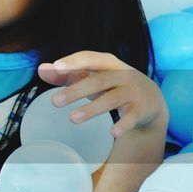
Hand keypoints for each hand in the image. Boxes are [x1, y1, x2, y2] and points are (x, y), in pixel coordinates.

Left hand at [37, 51, 167, 139]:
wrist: (151, 100)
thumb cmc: (113, 85)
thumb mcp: (92, 77)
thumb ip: (67, 74)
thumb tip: (41, 69)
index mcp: (108, 64)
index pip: (90, 58)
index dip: (74, 62)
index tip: (56, 68)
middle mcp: (122, 74)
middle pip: (98, 81)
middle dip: (76, 90)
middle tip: (54, 101)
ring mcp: (133, 92)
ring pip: (112, 99)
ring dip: (92, 109)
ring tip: (72, 119)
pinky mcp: (142, 110)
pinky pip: (132, 117)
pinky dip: (124, 124)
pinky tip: (113, 133)